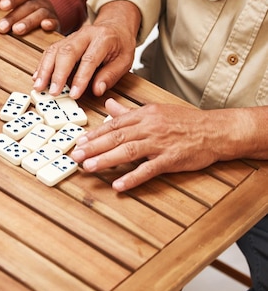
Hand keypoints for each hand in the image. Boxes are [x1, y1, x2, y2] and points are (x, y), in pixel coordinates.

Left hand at [0, 0, 58, 34]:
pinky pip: (54, 22)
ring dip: (28, 22)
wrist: (50, 14)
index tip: (1, 5)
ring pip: (40, 14)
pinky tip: (45, 26)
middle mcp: (41, 1)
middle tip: (1, 27)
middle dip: (14, 16)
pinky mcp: (55, 23)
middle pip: (28, 6)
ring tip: (16, 30)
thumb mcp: (19, 0)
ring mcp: (49, 12)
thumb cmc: (28, 8)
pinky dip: (50, 24)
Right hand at [32, 0, 139, 98]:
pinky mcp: (63, 41)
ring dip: (44, 70)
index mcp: (103, 38)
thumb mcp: (125, 60)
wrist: (115, 25)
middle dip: (57, 74)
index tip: (74, 94)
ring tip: (39, 86)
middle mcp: (85, 34)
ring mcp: (71, 36)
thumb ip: (111, 75)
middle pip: (67, 52)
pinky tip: (37, 77)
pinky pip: (49, 51)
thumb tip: (97, 90)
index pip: (89, 59)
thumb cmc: (120, 45)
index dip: (80, 78)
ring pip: (54, 51)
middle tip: (52, 92)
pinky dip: (41, 65)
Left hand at [70, 98, 221, 190]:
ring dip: (106, 160)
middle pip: (116, 137)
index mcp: (144, 115)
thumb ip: (129, 111)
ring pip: (127, 151)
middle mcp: (149, 127)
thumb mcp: (156, 110)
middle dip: (93, 147)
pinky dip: (133, 178)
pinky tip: (118, 185)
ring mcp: (160, 143)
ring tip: (88, 167)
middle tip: (75, 156)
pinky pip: (148, 169)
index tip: (79, 142)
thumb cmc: (186, 122)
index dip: (94, 134)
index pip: (114, 125)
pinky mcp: (170, 159)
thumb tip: (108, 105)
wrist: (216, 131)